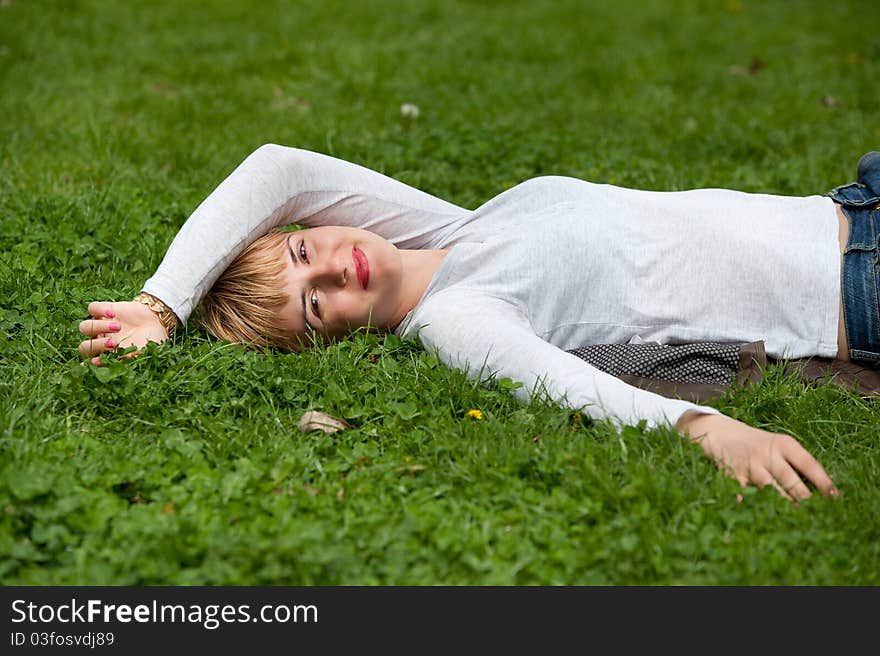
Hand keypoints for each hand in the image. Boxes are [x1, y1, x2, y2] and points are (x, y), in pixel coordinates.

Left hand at [78, 301, 167, 364]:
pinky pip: (92, 308)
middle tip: (113, 344)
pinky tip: (113, 314)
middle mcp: (99, 340)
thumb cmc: (150, 341)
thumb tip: (105, 365)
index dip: (89, 363)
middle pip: (84, 347)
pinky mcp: (104, 309)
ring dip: (98, 328)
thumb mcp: (141, 353)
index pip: (89, 362)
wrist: (157, 321)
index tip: (97, 362)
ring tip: (118, 327)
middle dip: (96, 346)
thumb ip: (125, 360)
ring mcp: (100, 324)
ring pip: (84, 327)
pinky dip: (100, 310)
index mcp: (106, 355)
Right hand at [676, 411, 837, 502]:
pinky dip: (754, 505)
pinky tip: (762, 516)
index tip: (834, 499)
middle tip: (814, 516)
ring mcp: (750, 465)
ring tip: (793, 521)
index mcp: (784, 444)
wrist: (719, 432)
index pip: (809, 465)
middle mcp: (768, 453)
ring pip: (772, 491)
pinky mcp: (733, 475)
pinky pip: (747, 494)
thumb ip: (797, 464)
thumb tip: (824, 491)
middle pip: (792, 482)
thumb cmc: (756, 444)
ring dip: (783, 507)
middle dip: (804, 501)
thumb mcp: (778, 445)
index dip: (824, 483)